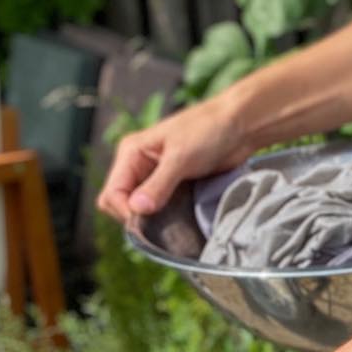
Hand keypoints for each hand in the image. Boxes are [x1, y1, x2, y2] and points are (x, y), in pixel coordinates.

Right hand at [97, 96, 245, 222]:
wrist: (239, 126)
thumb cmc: (208, 130)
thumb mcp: (180, 157)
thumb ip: (158, 185)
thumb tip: (137, 208)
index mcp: (131, 153)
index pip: (112, 194)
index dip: (126, 212)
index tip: (150, 220)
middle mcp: (139, 167)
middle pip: (122, 205)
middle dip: (138, 218)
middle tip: (163, 224)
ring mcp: (156, 179)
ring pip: (142, 211)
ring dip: (154, 222)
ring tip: (174, 224)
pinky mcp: (175, 189)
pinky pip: (162, 212)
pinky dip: (167, 220)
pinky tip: (181, 223)